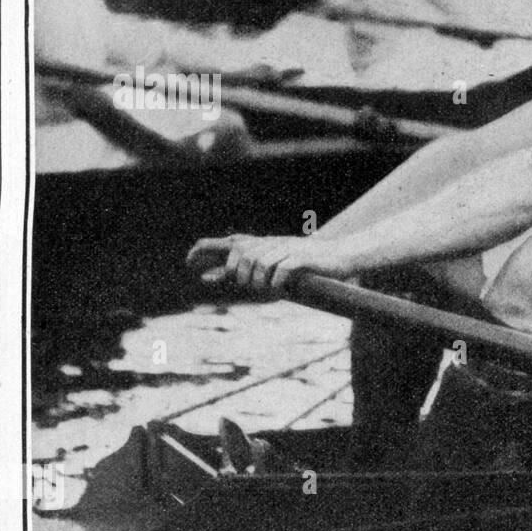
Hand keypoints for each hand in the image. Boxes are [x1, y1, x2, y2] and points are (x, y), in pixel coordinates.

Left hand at [186, 234, 352, 292]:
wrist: (343, 256)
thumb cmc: (306, 265)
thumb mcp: (271, 267)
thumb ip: (240, 270)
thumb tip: (204, 277)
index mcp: (264, 244)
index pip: (228, 242)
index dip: (205, 249)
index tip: (188, 263)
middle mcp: (273, 243)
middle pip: (242, 255)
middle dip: (239, 274)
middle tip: (252, 285)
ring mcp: (288, 248)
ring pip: (259, 262)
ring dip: (258, 281)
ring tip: (268, 288)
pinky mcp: (303, 257)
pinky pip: (281, 269)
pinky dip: (276, 282)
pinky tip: (280, 288)